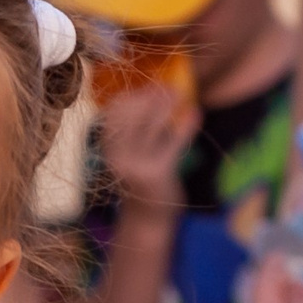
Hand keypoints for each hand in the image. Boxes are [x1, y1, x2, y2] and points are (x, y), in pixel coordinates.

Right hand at [98, 85, 197, 211]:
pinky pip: (174, 142)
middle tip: (172, 87)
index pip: (114, 111)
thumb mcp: (131, 151)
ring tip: (181, 94)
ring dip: (168, 105)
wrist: (148, 216)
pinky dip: (186, 126)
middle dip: (153, 95)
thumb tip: (158, 89)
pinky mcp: (156, 173)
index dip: (134, 95)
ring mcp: (135, 165)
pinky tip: (196, 113)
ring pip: (153, 123)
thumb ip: (137, 126)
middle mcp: (116, 156)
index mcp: (107, 148)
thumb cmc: (142, 175)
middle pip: (133, 113)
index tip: (152, 86)